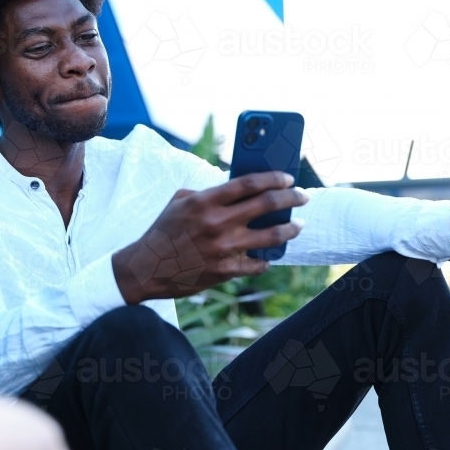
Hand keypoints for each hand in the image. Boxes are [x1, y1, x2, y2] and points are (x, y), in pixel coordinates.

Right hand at [112, 171, 308, 302]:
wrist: (146, 268)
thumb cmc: (164, 230)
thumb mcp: (180, 202)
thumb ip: (209, 193)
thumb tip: (240, 189)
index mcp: (205, 201)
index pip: (249, 183)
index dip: (274, 178)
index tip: (288, 178)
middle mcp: (217, 223)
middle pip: (267, 205)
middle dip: (291, 199)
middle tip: (302, 197)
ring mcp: (223, 248)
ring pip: (271, 236)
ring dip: (290, 229)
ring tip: (298, 225)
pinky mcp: (225, 270)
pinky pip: (258, 263)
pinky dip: (267, 259)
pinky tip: (270, 255)